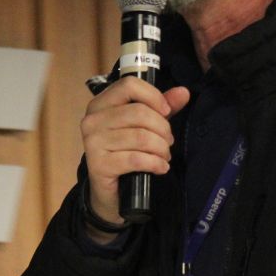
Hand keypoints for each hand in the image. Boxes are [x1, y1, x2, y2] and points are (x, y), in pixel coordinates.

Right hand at [81, 77, 191, 230]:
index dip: (153, 96)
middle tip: (168, 142)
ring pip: (141, 137)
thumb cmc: (125, 152)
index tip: (166, 112)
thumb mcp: (144, 126)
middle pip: (139, 112)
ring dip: (161, 148)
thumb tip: (184, 92)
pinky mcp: (99, 165)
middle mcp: (92, 120)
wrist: (108, 190)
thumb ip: (162, 107)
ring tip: (165, 155)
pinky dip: (155, 164)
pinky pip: (136, 159)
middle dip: (162, 128)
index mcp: (100, 104)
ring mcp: (93, 143)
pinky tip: (161, 168)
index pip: (129, 85)